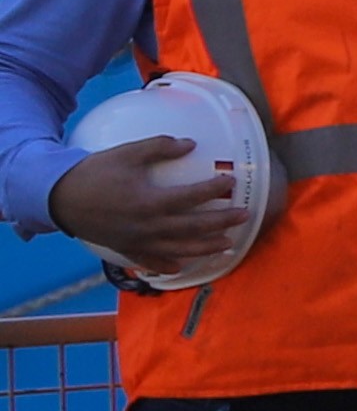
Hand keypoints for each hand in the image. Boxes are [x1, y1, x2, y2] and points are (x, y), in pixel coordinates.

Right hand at [50, 133, 241, 275]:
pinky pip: (150, 261)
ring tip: (227, 245)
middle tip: (244, 216)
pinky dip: (167, 266)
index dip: (215, 189)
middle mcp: (148, 226)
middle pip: (193, 228)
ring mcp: (137, 241)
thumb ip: (159, 147)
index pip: (193, 197)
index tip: (231, 183)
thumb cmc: (94, 173)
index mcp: (151, 202)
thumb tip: (190, 143)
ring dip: (205, 248)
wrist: (58, 197)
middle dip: (222, 222)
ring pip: (179, 249)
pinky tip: (181, 266)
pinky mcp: (125, 248)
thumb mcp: (126, 153)